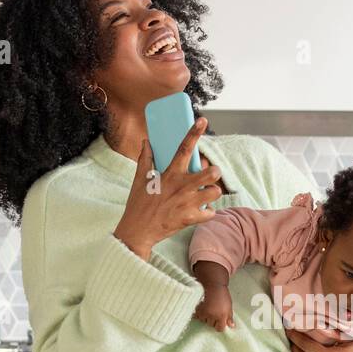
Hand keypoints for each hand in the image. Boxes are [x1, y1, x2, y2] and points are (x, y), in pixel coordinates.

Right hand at [112, 118, 221, 258]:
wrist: (137, 231)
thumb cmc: (138, 204)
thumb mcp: (139, 180)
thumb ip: (145, 159)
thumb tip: (146, 141)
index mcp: (169, 174)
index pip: (183, 149)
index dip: (194, 133)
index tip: (203, 120)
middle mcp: (181, 187)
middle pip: (210, 173)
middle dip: (215, 171)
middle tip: (210, 174)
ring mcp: (187, 203)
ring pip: (215, 192)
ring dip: (213, 193)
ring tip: (205, 194)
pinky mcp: (190, 219)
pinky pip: (210, 213)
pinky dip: (208, 213)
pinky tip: (201, 211)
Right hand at [195, 284, 235, 331]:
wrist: (214, 286)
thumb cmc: (223, 296)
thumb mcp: (229, 307)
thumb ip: (229, 317)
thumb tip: (232, 326)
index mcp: (222, 316)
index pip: (219, 329)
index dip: (219, 326)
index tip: (219, 322)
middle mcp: (213, 316)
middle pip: (211, 325)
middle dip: (212, 320)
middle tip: (214, 313)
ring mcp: (205, 313)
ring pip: (204, 321)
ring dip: (205, 317)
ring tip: (208, 309)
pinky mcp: (198, 309)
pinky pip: (197, 316)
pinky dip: (198, 314)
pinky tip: (202, 309)